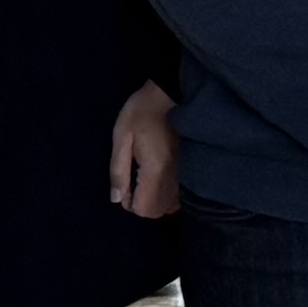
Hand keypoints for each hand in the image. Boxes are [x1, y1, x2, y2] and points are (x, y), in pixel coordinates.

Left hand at [109, 81, 183, 220]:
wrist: (170, 94)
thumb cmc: (142, 112)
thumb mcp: (121, 137)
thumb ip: (118, 170)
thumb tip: (116, 198)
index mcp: (155, 172)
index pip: (143, 209)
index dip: (128, 201)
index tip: (126, 179)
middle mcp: (174, 180)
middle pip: (156, 212)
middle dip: (141, 202)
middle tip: (134, 177)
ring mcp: (186, 176)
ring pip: (170, 207)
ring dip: (155, 199)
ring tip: (146, 175)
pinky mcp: (191, 170)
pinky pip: (179, 197)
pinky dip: (167, 194)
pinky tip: (160, 174)